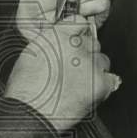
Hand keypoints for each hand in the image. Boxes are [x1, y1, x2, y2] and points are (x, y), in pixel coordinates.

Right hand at [4, 16, 120, 130]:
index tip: (77, 44)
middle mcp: (75, 45)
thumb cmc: (25, 90)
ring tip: (78, 84)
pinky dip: (103, 86)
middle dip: (86, 54)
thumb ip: (52, 43)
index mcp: (57, 34)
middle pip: (92, 42)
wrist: (30, 113)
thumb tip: (62, 43)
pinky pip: (111, 79)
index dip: (79, 35)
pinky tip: (89, 92)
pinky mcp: (100, 83)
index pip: (80, 23)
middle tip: (74, 70)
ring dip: (94, 70)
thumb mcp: (32, 54)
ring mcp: (89, 64)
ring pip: (102, 60)